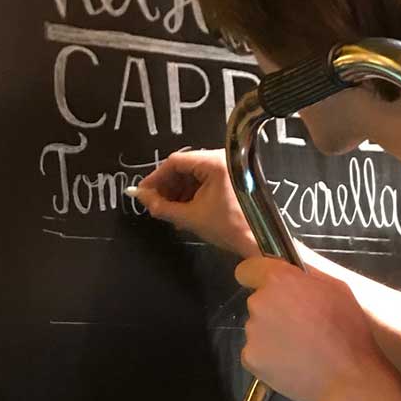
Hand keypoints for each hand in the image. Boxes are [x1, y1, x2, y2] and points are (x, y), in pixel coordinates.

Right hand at [133, 149, 257, 257]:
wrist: (260, 242)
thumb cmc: (228, 228)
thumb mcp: (191, 217)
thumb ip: (162, 206)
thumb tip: (140, 197)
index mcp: (215, 163)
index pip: (175, 162)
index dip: (155, 177)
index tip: (142, 192)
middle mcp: (222, 159)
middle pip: (184, 167)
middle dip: (166, 187)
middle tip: (152, 203)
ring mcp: (228, 167)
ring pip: (193, 174)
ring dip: (177, 192)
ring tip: (166, 210)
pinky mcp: (230, 177)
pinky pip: (204, 180)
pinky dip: (190, 194)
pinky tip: (181, 209)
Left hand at [235, 257, 398, 400]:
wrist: (347, 377)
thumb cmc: (348, 330)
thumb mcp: (336, 289)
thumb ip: (307, 277)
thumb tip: (290, 273)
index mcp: (279, 281)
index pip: (247, 269)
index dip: (257, 276)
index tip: (270, 288)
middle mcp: (259, 303)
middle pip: (258, 302)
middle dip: (274, 310)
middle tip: (300, 326)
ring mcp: (252, 332)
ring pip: (258, 329)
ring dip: (272, 335)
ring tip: (300, 349)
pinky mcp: (250, 359)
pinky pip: (255, 353)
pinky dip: (268, 358)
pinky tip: (291, 364)